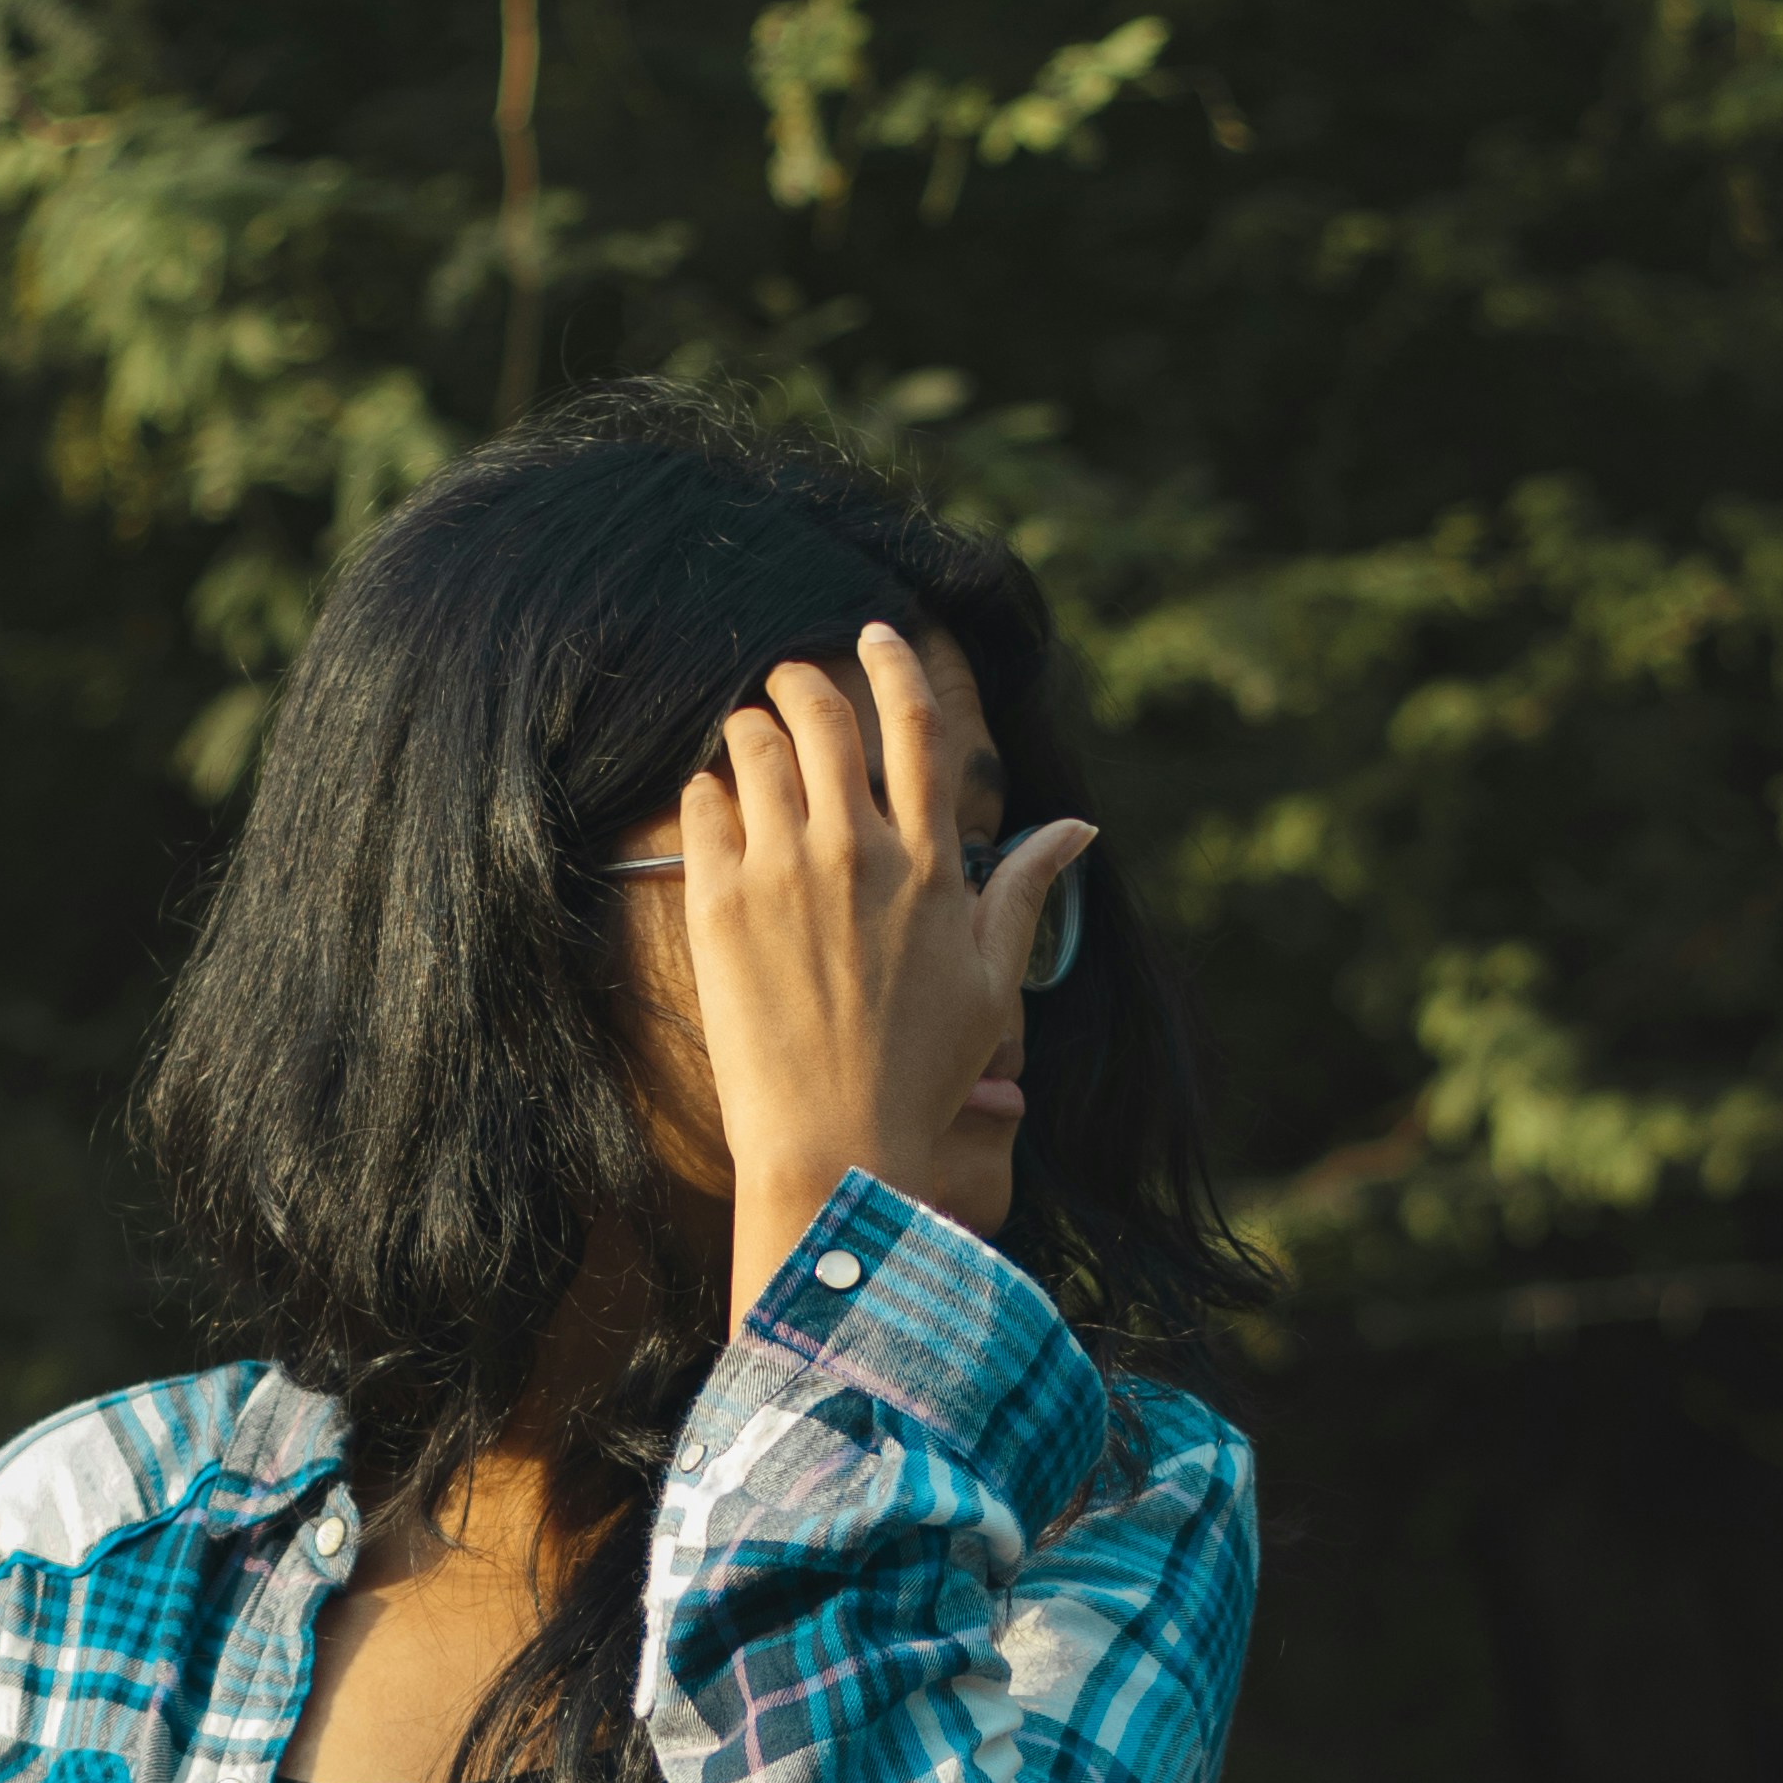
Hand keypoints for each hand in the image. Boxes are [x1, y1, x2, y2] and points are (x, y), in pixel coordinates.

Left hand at [676, 619, 1088, 1321]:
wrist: (836, 1148)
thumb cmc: (923, 1073)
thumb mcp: (994, 982)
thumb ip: (1025, 889)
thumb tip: (1079, 827)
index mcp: (930, 865)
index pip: (915, 727)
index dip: (893, 666)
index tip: (873, 635)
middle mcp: (858, 853)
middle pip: (823, 717)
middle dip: (803, 681)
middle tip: (789, 680)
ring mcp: (783, 874)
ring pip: (755, 747)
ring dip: (751, 727)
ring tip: (748, 737)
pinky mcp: (720, 906)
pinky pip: (704, 807)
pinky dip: (709, 790)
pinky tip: (717, 805)